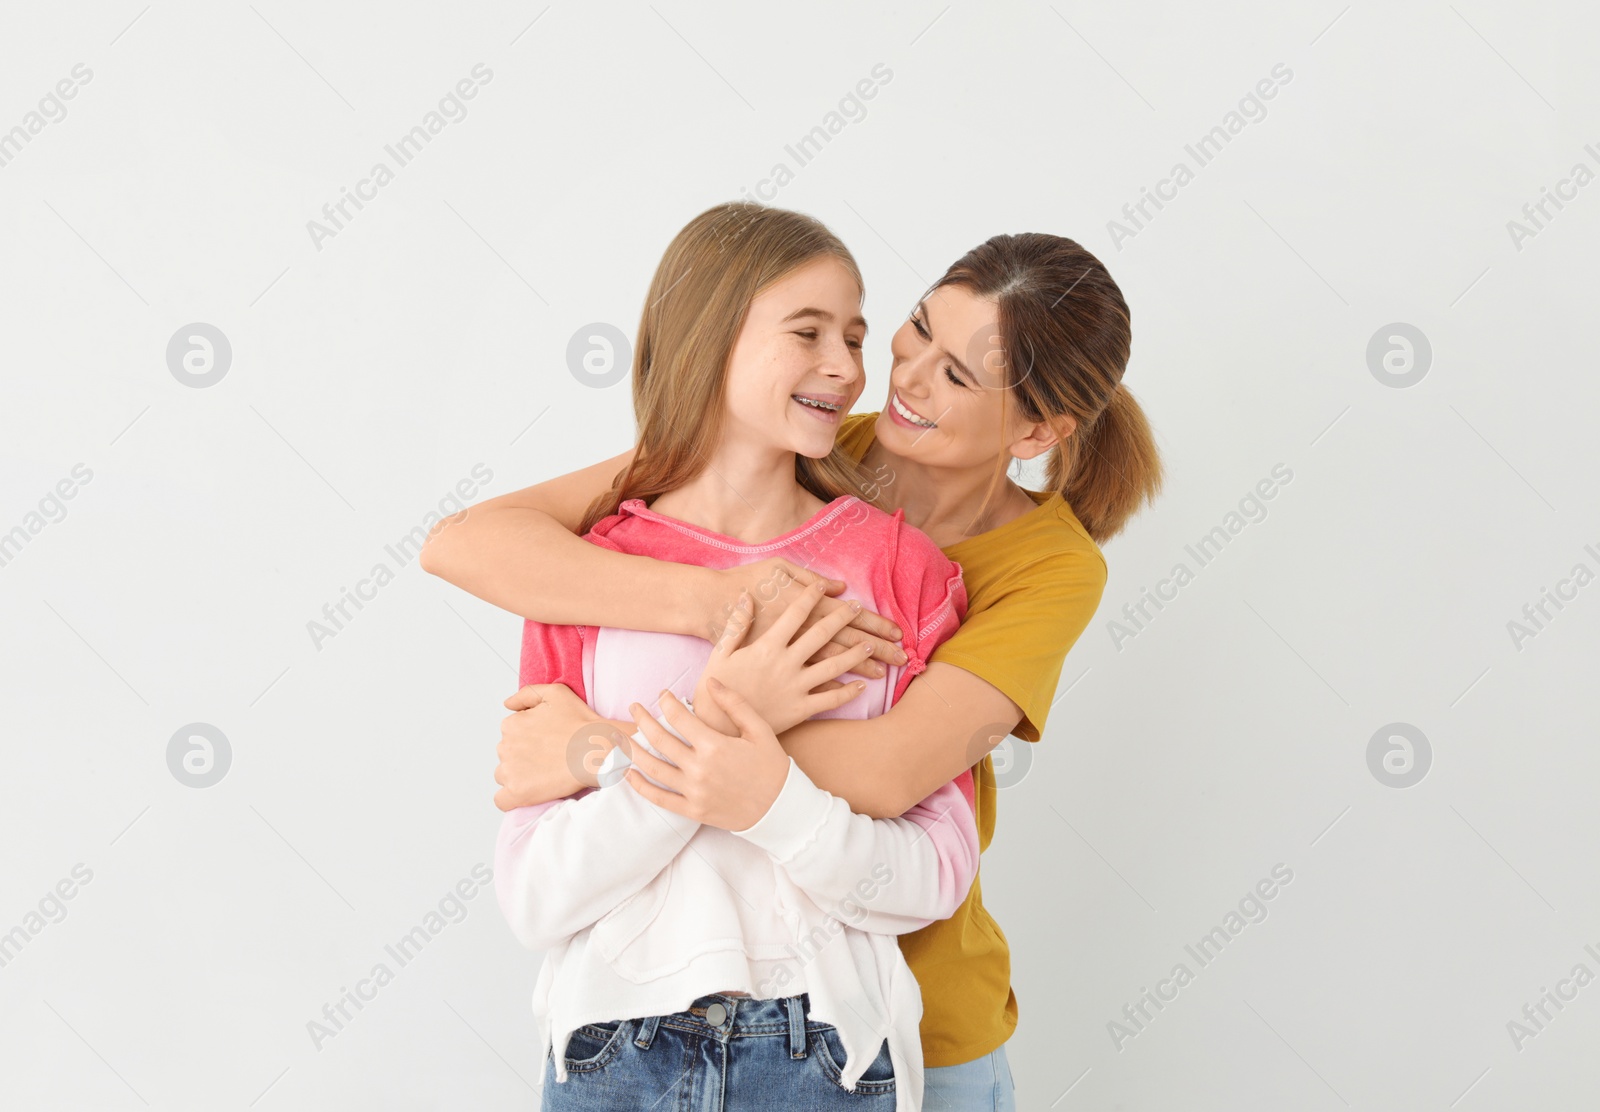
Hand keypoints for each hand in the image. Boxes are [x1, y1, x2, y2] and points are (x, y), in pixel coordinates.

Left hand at [493, 684, 627, 810]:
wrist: (597, 750)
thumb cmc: (580, 723)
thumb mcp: (555, 693)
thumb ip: (526, 694)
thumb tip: (507, 704)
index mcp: (511, 724)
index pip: (510, 737)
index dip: (529, 742)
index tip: (547, 745)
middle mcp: (504, 746)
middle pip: (507, 757)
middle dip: (523, 759)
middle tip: (549, 760)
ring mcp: (509, 771)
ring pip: (504, 777)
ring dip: (519, 777)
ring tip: (544, 776)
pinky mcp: (517, 792)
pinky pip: (502, 801)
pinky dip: (513, 799)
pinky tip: (530, 793)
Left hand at [622, 681, 790, 831]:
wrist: (781, 809)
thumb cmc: (772, 766)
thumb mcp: (759, 730)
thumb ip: (734, 704)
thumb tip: (711, 682)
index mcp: (715, 745)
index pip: (679, 717)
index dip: (666, 702)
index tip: (662, 694)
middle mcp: (699, 768)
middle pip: (660, 740)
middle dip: (643, 719)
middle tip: (635, 707)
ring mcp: (694, 792)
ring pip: (653, 768)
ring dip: (633, 750)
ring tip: (621, 737)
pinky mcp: (692, 810)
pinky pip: (659, 798)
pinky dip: (640, 786)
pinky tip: (628, 773)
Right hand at [692, 578, 877, 736]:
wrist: (716, 726)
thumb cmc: (714, 687)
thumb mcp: (720, 651)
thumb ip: (736, 623)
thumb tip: (746, 598)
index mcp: (767, 645)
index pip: (795, 614)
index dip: (810, 597)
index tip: (821, 588)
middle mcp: (786, 663)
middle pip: (822, 634)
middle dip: (843, 618)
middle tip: (859, 607)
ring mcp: (795, 687)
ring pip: (834, 665)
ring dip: (855, 653)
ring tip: (872, 644)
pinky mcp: (800, 709)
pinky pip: (830, 699)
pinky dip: (848, 692)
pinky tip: (861, 686)